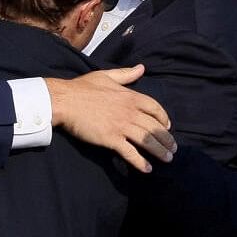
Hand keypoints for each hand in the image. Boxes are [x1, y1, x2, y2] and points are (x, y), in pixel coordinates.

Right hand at [45, 64, 175, 172]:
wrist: (64, 100)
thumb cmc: (82, 88)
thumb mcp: (106, 76)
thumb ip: (126, 74)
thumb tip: (142, 68)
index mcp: (131, 96)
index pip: (155, 108)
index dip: (164, 119)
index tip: (167, 127)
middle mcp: (130, 112)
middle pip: (155, 127)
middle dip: (166, 139)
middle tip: (172, 149)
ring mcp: (121, 126)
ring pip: (147, 141)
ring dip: (159, 151)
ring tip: (167, 159)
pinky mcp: (111, 139)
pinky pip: (130, 153)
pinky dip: (140, 162)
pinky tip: (147, 169)